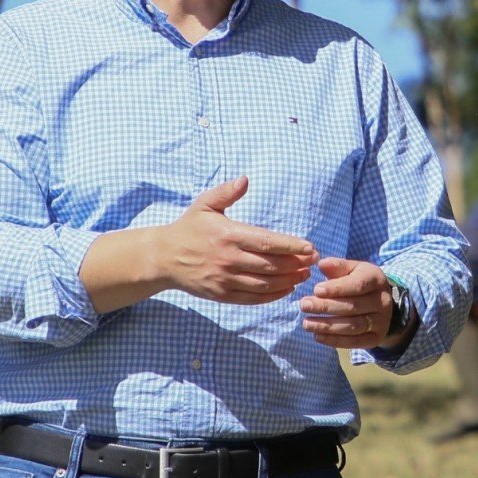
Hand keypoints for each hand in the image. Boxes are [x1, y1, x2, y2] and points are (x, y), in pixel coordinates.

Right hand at [155, 177, 316, 304]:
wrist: (164, 257)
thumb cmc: (189, 228)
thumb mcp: (205, 205)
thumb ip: (226, 192)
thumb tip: (245, 179)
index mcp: (228, 235)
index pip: (267, 242)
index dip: (291, 246)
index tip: (310, 247)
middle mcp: (228, 259)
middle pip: (270, 265)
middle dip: (295, 263)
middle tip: (313, 261)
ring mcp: (225, 279)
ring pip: (264, 283)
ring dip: (288, 280)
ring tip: (304, 274)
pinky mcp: (221, 294)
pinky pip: (252, 298)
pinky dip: (272, 295)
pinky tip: (286, 289)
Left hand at [298, 256, 399, 348]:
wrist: (380, 302)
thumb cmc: (359, 281)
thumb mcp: (352, 269)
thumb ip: (337, 266)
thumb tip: (322, 264)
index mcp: (376, 279)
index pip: (357, 285)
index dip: (336, 288)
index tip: (315, 290)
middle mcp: (382, 301)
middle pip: (353, 306)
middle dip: (326, 307)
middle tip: (304, 305)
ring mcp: (381, 322)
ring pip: (353, 326)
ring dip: (327, 326)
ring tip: (306, 323)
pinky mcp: (376, 338)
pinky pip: (355, 342)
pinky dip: (334, 341)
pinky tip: (317, 336)